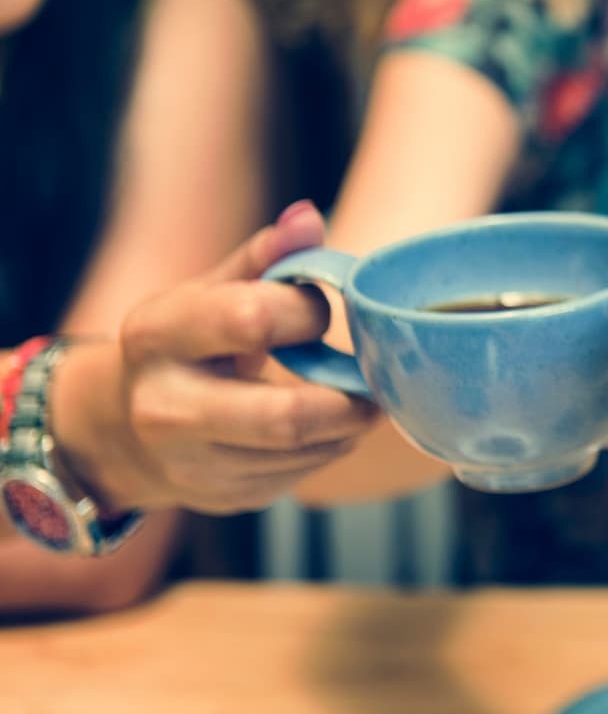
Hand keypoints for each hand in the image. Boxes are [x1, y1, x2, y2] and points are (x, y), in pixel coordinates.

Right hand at [79, 203, 379, 513]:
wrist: (124, 424)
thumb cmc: (186, 342)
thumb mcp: (210, 291)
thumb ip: (264, 257)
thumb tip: (308, 217)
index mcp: (158, 334)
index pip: (252, 319)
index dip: (307, 311)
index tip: (323, 308)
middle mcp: (163, 406)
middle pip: (284, 418)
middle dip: (348, 399)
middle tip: (375, 378)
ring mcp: (189, 462)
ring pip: (301, 452)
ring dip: (348, 426)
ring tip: (360, 398)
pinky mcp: (221, 497)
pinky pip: (299, 476)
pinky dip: (329, 448)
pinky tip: (330, 426)